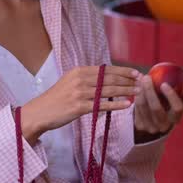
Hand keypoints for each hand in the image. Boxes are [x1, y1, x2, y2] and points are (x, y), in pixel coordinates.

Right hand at [20, 65, 137, 143]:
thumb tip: (108, 78)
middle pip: (109, 78)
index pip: (105, 69)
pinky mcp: (78, 107)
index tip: (136, 73)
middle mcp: (79, 79)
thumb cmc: (57, 99)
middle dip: (128, 80)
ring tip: (139, 92)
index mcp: (78, 71)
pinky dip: (116, 104)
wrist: (39, 113)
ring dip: (126, 91)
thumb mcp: (70, 83)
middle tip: (142, 82)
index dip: (123, 70)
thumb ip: (87, 79)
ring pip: (108, 90)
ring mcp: (79, 93)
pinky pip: (102, 105)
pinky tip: (128, 104)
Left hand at [132, 72, 182, 141]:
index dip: (172, 96)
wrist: (154, 124)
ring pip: (144, 107)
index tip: (164, 84)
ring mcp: (151, 127)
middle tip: (147, 77)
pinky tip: (137, 86)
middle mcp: (164, 125)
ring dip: (141, 91)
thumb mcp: (179, 101)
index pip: (177, 108)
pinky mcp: (140, 125)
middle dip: (150, 91)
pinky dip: (136, 95)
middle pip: (156, 108)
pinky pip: (137, 108)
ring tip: (141, 79)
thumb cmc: (169, 107)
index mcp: (176, 118)